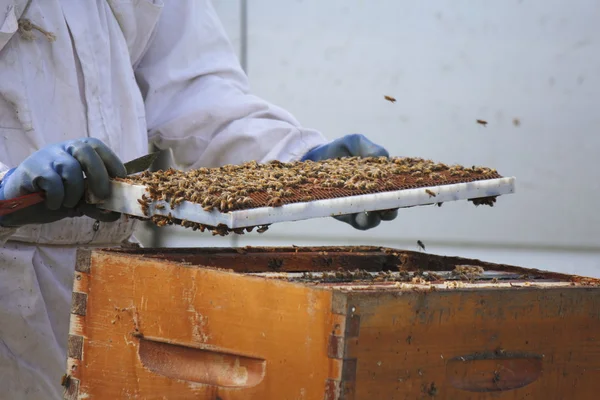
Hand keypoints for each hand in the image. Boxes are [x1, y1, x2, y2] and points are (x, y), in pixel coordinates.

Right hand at [0, 138, 126, 226]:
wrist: (20, 203)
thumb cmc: (54, 196)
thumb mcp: (79, 202)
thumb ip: (96, 205)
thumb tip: (117, 214)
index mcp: (78, 151)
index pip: (98, 147)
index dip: (112, 162)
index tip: (120, 181)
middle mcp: (63, 148)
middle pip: (86, 151)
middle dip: (99, 175)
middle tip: (102, 197)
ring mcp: (47, 156)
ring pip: (70, 169)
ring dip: (74, 192)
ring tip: (68, 203)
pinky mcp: (32, 168)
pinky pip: (53, 182)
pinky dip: (58, 198)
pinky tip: (53, 204)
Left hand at [301, 133, 398, 229]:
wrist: (315, 156)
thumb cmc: (341, 149)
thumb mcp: (356, 142)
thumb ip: (371, 148)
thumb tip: (385, 157)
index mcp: (381, 182)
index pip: (396, 193)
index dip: (402, 195)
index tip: (402, 193)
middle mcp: (372, 198)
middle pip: (387, 212)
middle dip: (389, 211)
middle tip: (387, 206)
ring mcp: (357, 207)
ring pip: (371, 221)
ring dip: (373, 218)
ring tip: (370, 211)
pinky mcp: (342, 213)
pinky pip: (354, 221)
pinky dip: (357, 218)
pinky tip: (354, 210)